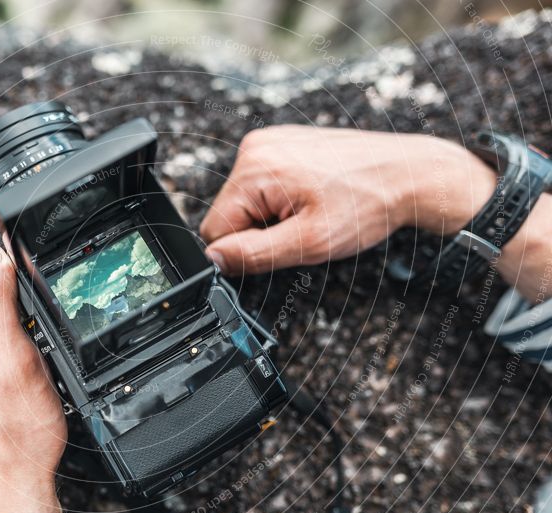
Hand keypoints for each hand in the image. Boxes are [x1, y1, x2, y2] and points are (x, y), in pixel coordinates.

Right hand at [200, 126, 497, 273]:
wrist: (409, 174)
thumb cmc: (368, 204)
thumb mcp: (309, 243)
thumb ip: (254, 254)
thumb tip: (215, 258)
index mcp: (255, 169)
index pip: (215, 230)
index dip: (246, 250)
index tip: (283, 243)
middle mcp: (256, 147)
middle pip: (230, 213)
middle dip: (261, 230)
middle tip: (303, 227)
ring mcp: (269, 141)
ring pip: (246, 202)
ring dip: (273, 216)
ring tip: (312, 209)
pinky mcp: (283, 143)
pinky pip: (263, 185)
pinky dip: (282, 199)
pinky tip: (313, 196)